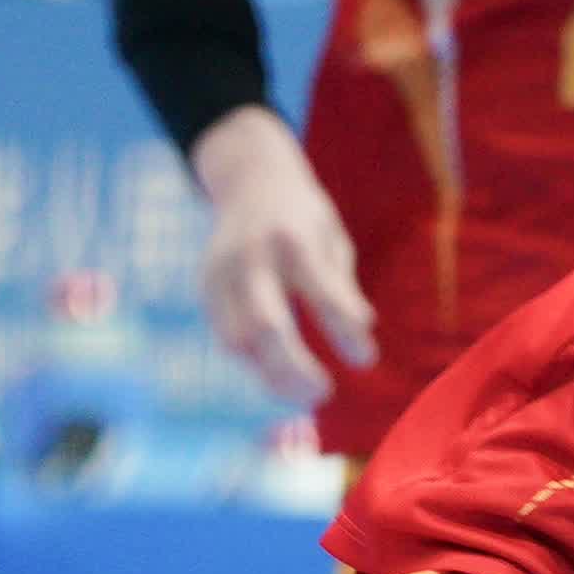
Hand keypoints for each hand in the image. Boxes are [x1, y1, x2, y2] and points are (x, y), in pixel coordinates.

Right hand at [186, 105, 376, 407]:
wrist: (249, 179)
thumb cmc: (303, 217)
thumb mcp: (332, 239)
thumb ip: (342, 286)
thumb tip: (364, 332)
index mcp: (294, 238)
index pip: (320, 291)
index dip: (343, 329)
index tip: (367, 360)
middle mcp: (252, 256)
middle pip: (266, 325)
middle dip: (294, 367)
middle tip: (324, 394)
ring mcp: (221, 272)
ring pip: (239, 340)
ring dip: (271, 374)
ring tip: (305, 393)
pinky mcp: (206, 287)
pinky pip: (227, 336)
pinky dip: (255, 362)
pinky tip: (279, 374)